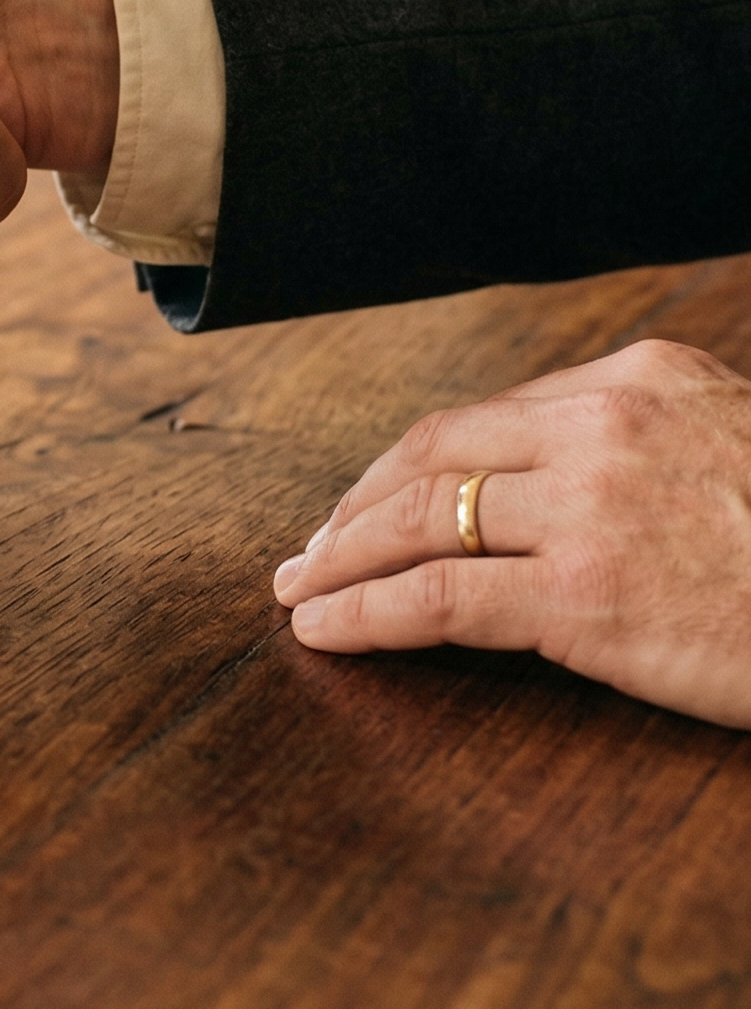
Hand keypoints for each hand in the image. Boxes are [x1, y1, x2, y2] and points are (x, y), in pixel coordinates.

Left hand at [272, 340, 750, 728]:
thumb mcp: (734, 443)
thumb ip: (644, 440)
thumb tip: (550, 474)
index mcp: (639, 379)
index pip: (484, 416)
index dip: (407, 464)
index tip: (368, 502)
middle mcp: (603, 425)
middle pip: (432, 454)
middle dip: (356, 504)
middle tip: (311, 547)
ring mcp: (589, 506)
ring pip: (417, 519)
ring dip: (340, 556)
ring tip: (300, 590)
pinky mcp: (585, 595)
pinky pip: (437, 596)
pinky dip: (364, 610)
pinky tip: (325, 628)